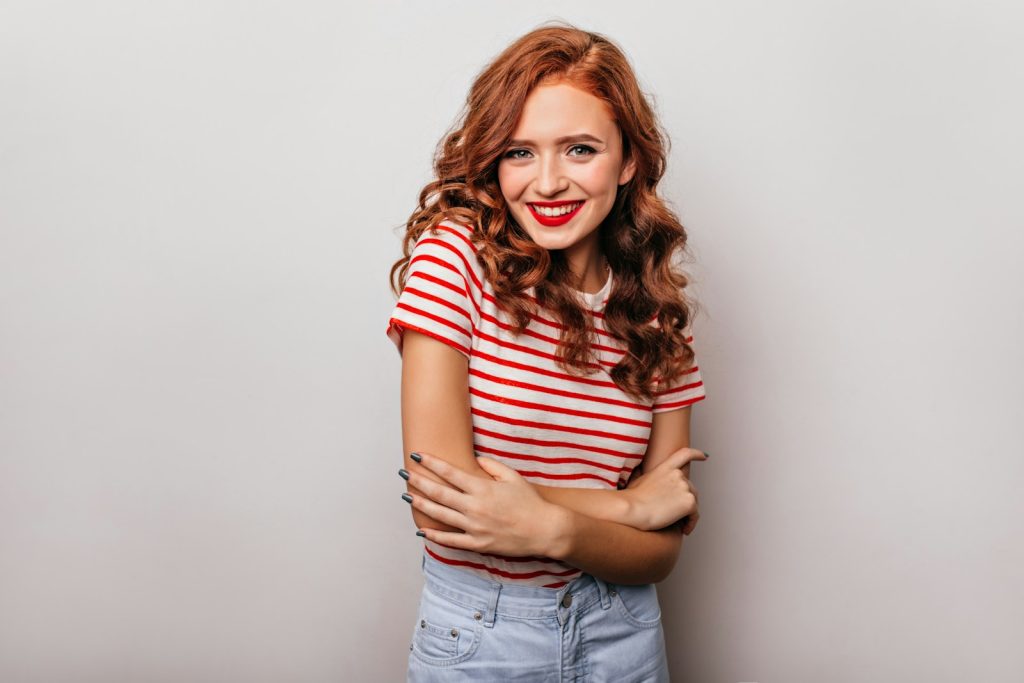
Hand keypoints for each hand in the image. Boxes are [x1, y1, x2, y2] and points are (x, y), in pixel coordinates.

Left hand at [404, 452, 568, 557]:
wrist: (545, 530)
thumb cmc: (531, 502)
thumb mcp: (513, 477)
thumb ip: (492, 467)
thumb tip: (476, 461)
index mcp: (482, 489)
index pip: (450, 473)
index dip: (432, 463)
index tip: (417, 455)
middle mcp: (474, 507)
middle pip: (439, 493)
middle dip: (419, 482)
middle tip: (404, 473)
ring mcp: (474, 527)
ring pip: (440, 515)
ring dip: (421, 505)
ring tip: (407, 497)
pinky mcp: (477, 544)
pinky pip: (451, 540)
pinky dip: (435, 536)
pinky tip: (422, 530)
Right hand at [622, 447, 706, 530]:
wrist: (633, 509)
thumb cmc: (631, 499)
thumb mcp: (639, 481)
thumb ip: (653, 480)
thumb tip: (650, 486)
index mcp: (665, 468)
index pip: (684, 454)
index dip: (696, 454)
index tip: (705, 456)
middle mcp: (677, 475)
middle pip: (690, 488)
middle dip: (686, 501)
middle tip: (676, 515)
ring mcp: (684, 487)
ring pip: (694, 502)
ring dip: (688, 514)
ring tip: (680, 525)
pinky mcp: (689, 502)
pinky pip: (695, 515)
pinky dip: (691, 523)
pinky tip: (684, 530)